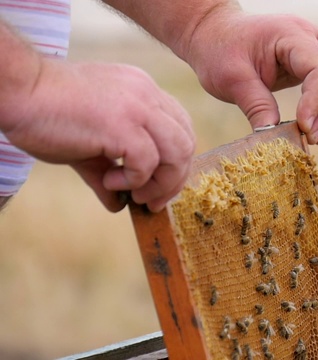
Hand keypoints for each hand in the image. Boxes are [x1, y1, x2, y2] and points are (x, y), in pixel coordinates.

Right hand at [3, 60, 194, 211]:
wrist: (18, 91)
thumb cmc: (47, 114)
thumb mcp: (89, 145)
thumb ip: (109, 171)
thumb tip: (118, 204)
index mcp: (144, 92)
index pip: (181, 128)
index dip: (177, 162)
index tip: (159, 186)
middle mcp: (147, 95)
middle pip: (186, 142)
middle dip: (175, 179)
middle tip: (152, 200)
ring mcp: (137, 107)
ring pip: (178, 151)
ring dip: (162, 183)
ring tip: (137, 194)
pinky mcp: (122, 123)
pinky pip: (147, 161)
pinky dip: (135, 180)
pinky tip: (110, 181)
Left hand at [184, 11, 317, 144]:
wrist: (217, 35)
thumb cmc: (220, 50)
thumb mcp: (230, 78)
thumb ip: (255, 104)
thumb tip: (275, 137)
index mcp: (290, 33)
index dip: (317, 101)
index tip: (304, 128)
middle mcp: (311, 37)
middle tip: (314, 139)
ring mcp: (317, 49)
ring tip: (316, 139)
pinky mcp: (315, 64)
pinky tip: (315, 129)